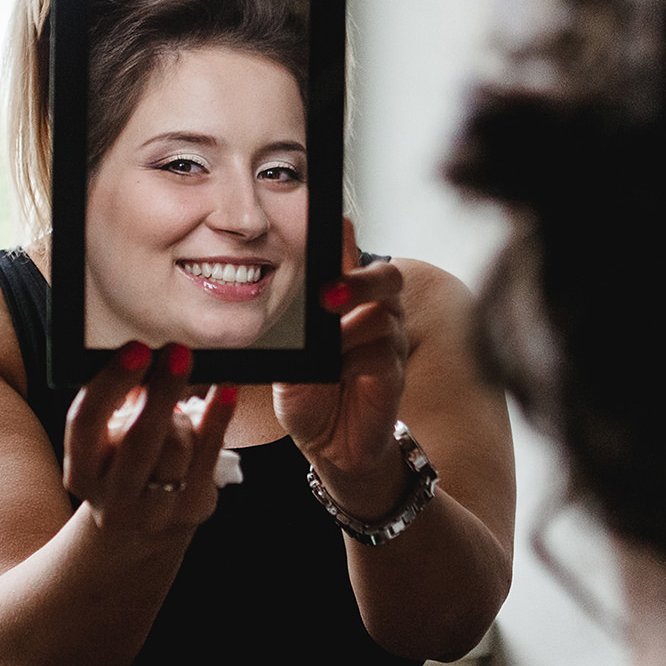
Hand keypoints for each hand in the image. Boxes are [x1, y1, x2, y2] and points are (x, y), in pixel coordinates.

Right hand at [63, 341, 235, 543]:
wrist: (141, 525)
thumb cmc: (124, 463)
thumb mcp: (109, 440)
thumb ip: (121, 405)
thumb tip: (150, 359)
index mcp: (80, 473)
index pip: (85, 423)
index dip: (111, 383)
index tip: (137, 349)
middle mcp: (111, 500)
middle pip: (138, 439)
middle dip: (160, 392)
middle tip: (177, 353)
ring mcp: (153, 512)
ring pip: (176, 448)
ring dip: (181, 416)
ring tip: (179, 405)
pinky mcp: (190, 510)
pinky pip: (210, 454)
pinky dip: (218, 416)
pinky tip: (227, 389)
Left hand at [275, 219, 411, 518]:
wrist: (330, 447)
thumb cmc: (310, 398)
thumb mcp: (290, 360)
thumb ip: (292, 330)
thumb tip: (273, 301)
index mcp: (346, 303)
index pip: (349, 257)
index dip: (345, 235)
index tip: (334, 219)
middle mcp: (373, 314)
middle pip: (386, 275)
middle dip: (362, 277)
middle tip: (330, 291)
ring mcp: (387, 342)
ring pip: (384, 312)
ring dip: (353, 320)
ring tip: (330, 329)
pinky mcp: (393, 372)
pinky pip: (383, 351)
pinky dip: (358, 356)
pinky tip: (339, 368)